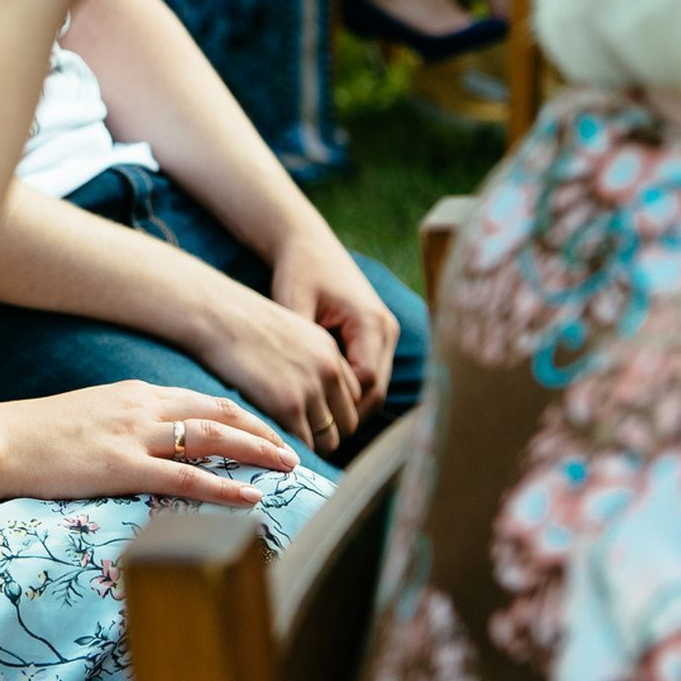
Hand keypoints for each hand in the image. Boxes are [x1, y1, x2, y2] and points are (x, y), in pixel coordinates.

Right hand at [0, 381, 297, 505]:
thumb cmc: (36, 435)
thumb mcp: (88, 415)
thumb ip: (124, 421)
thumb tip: (152, 440)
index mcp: (133, 392)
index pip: (201, 400)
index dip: (240, 416)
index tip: (265, 432)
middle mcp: (140, 405)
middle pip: (217, 411)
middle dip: (261, 429)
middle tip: (292, 450)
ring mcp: (131, 435)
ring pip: (211, 437)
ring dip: (255, 451)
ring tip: (286, 468)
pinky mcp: (120, 466)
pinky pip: (184, 478)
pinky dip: (223, 486)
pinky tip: (249, 498)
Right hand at [182, 274, 363, 459]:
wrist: (215, 314)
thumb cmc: (237, 322)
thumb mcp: (286, 333)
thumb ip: (304, 360)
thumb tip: (301, 389)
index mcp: (330, 350)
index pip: (353, 397)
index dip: (334, 415)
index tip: (314, 424)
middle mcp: (329, 370)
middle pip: (348, 422)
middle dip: (328, 435)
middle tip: (302, 444)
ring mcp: (311, 388)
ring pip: (330, 439)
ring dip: (312, 448)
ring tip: (288, 450)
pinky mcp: (288, 406)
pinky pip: (304, 444)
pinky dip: (292, 452)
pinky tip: (274, 449)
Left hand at [269, 232, 399, 417]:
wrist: (308, 242)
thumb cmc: (298, 270)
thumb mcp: (294, 306)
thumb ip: (301, 348)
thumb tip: (294, 393)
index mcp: (369, 322)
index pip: (366, 382)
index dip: (341, 407)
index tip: (312, 424)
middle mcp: (386, 328)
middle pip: (376, 390)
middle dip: (348, 415)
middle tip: (317, 437)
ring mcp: (386, 331)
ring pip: (376, 385)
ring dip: (351, 405)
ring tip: (318, 426)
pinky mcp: (377, 333)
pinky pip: (370, 372)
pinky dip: (351, 389)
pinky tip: (324, 401)